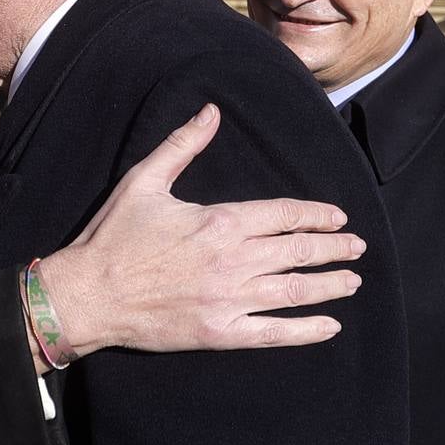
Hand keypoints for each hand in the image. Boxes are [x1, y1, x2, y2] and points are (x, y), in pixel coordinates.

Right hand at [36, 104, 363, 360]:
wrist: (88, 293)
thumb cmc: (113, 236)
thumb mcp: (144, 181)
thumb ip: (182, 145)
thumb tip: (211, 111)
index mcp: (220, 221)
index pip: (285, 215)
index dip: (317, 215)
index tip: (338, 218)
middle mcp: (233, 260)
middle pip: (300, 252)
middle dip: (334, 249)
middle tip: (356, 248)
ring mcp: (229, 299)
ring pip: (296, 290)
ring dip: (330, 285)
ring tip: (351, 281)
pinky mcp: (219, 332)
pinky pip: (274, 333)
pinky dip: (306, 330)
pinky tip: (329, 326)